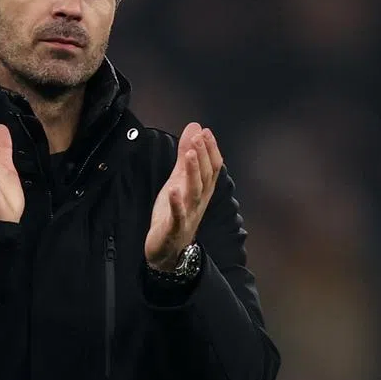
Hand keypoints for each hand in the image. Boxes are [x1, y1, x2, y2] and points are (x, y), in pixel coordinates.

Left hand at [145, 122, 223, 268]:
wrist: (168, 250)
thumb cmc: (175, 213)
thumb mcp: (178, 181)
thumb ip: (185, 157)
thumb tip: (195, 129)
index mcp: (201, 191)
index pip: (212, 168)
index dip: (210, 150)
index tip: (206, 132)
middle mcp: (198, 201)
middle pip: (205, 177)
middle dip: (203, 156)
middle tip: (199, 137)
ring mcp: (187, 214)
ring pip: (193, 192)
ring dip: (193, 173)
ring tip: (189, 154)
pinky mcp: (174, 227)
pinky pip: (178, 215)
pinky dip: (177, 203)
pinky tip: (173, 190)